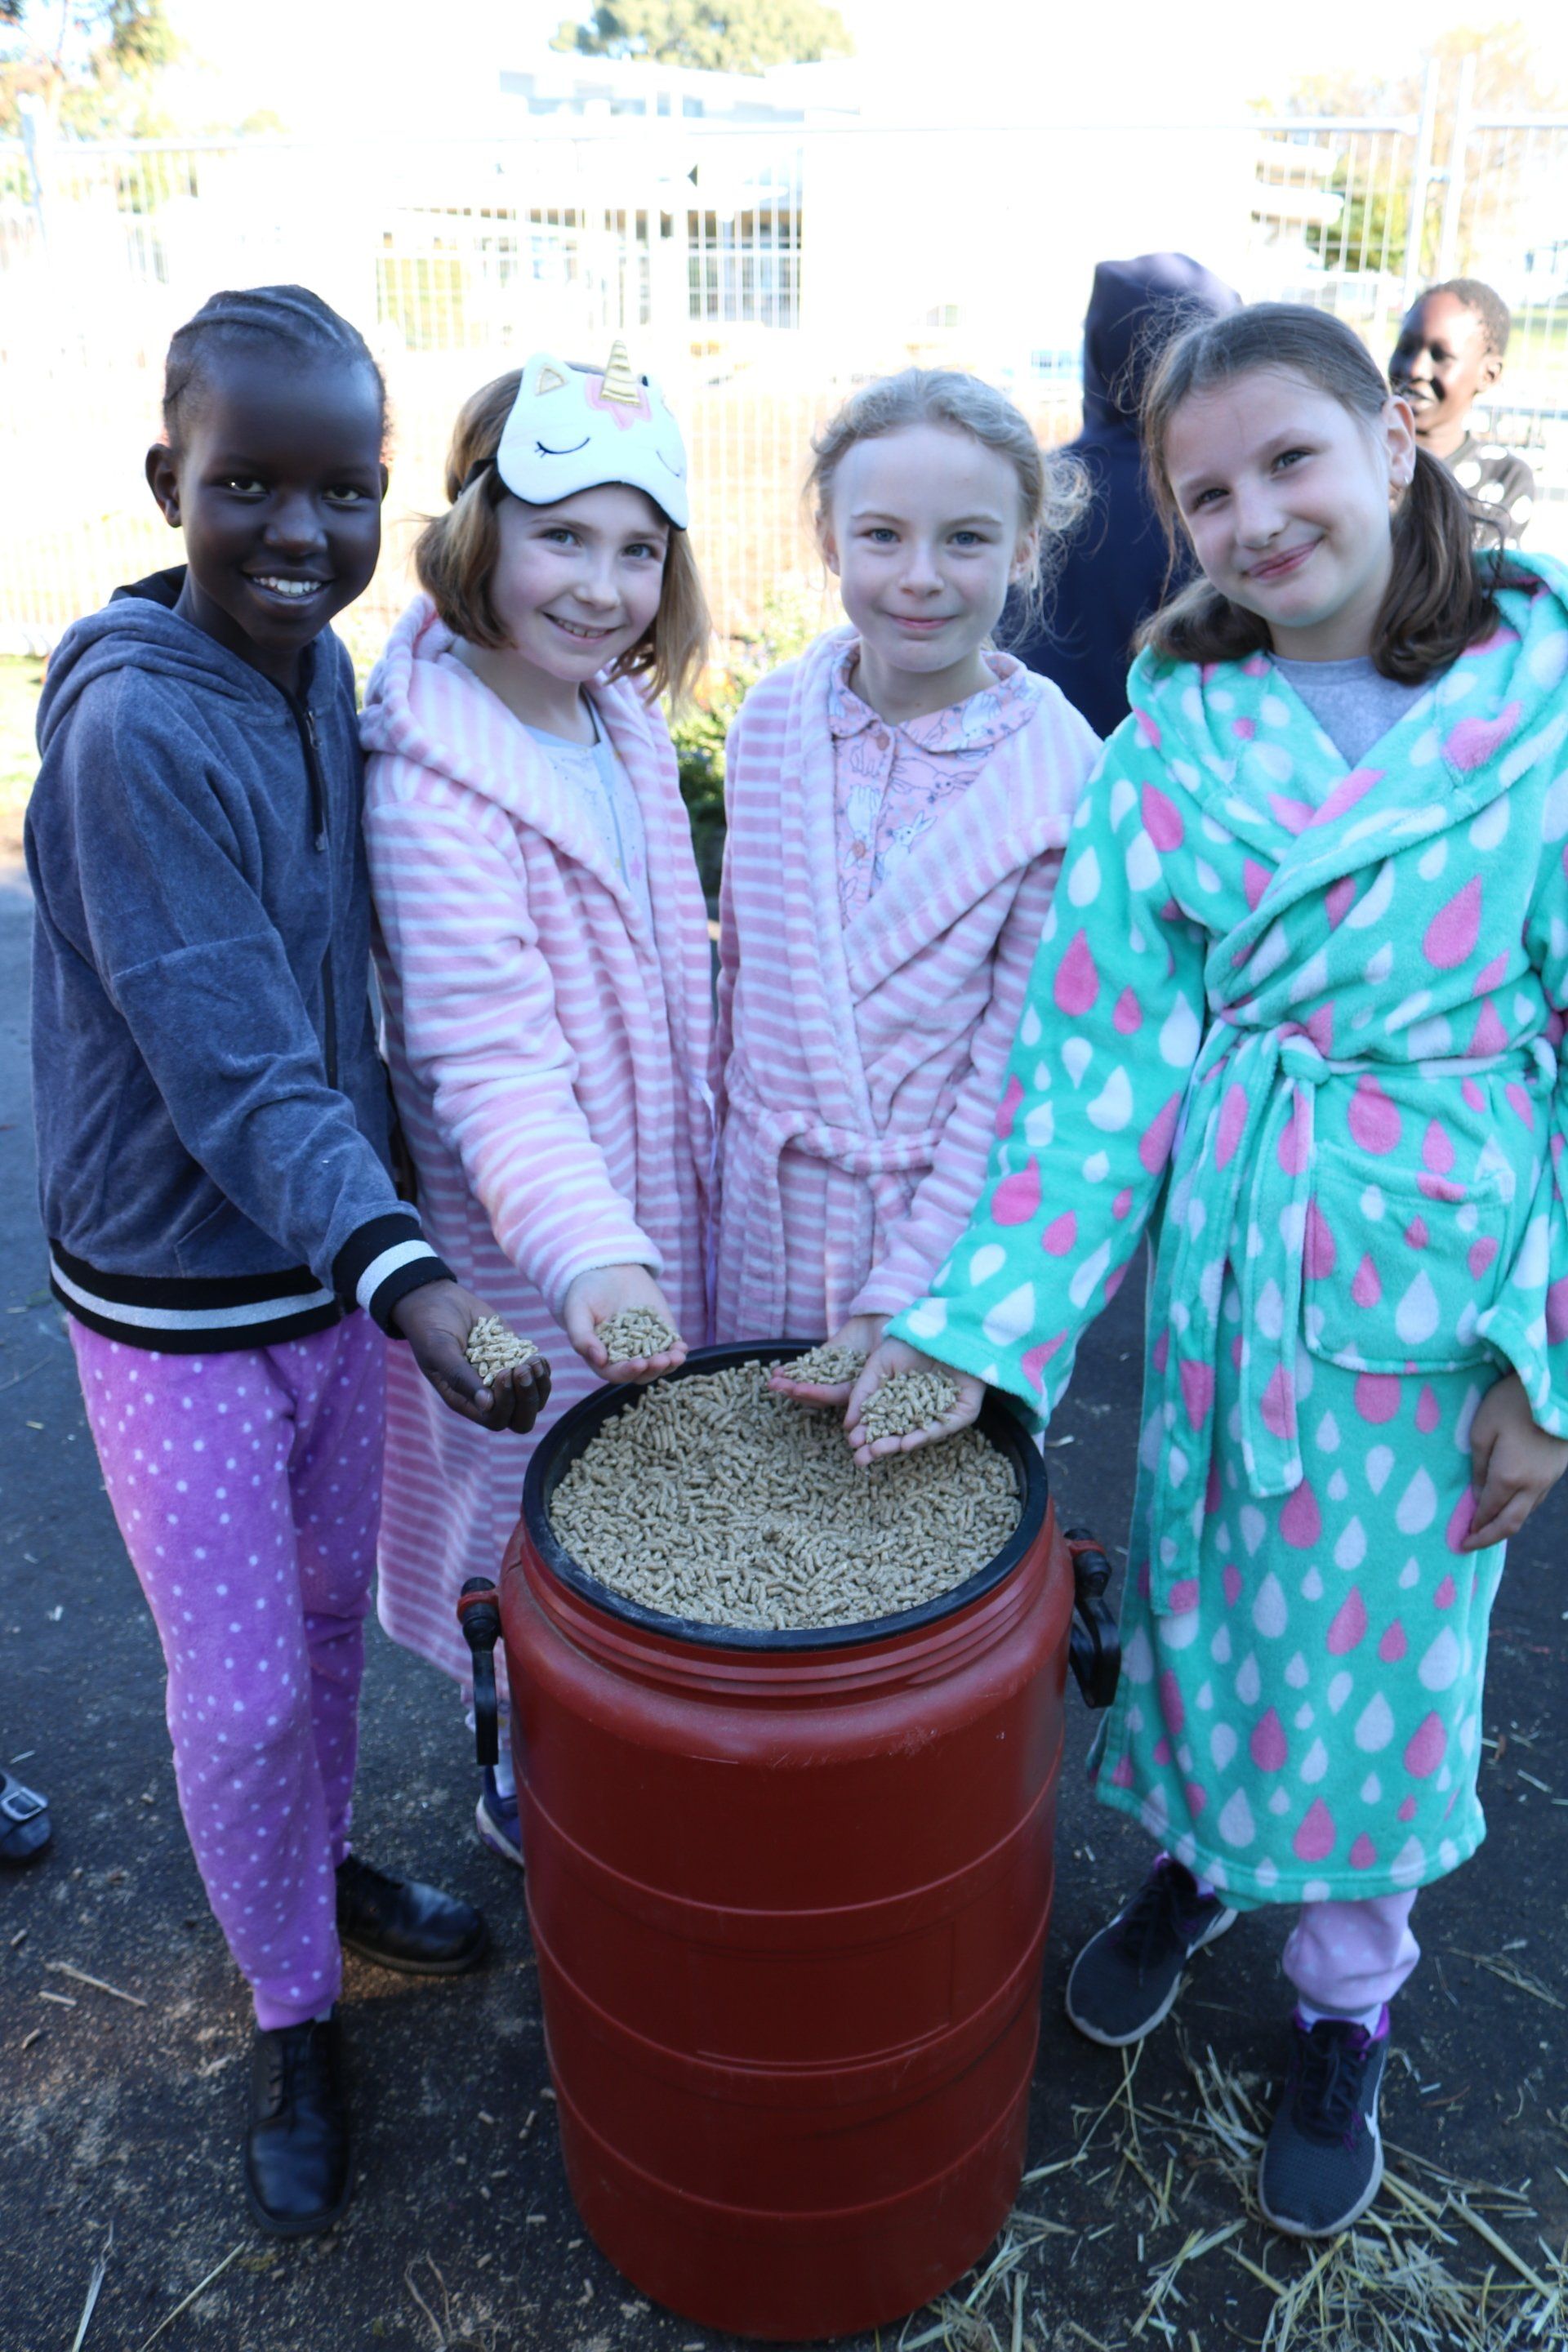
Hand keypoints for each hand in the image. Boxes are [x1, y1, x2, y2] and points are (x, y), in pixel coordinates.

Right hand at [391, 1280, 552, 1433]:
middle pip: (520, 1418)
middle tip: (522, 1370)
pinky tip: (536, 1357)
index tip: (502, 1373)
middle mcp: (487, 1395)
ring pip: (534, 1399)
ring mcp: (504, 1378)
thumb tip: (487, 1405)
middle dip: (528, 1399)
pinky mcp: (516, 1359)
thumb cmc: (430, 1328)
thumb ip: (460, 1378)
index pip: (496, 1419)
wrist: (438, 1301)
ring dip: (539, 1384)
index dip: (506, 1404)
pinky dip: (542, 1370)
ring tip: (533, 1362)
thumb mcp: (440, 1351)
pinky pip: (538, 1377)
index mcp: (466, 1400)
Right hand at [562, 1264, 686, 1384]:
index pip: (615, 1373)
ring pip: (658, 1364)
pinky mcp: (661, 1332)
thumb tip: (599, 1360)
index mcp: (602, 1357)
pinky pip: (670, 1346)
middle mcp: (625, 1356)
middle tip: (661, 1361)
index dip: (627, 1372)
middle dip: (652, 1370)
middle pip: (641, 1373)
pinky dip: (677, 1350)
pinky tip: (681, 1347)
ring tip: (676, 1357)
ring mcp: (645, 1345)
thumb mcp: (576, 1310)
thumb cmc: (586, 1292)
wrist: (607, 1269)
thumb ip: (581, 1336)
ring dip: (668, 1364)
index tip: (638, 1365)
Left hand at [768, 1314, 886, 1405]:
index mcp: (861, 1388)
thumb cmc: (891, 1336)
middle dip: (797, 1391)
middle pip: (818, 1394)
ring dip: (790, 1384)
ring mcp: (833, 1373)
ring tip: (772, 1382)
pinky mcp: (825, 1361)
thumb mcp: (883, 1351)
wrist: (883, 1314)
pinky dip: (792, 1370)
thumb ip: (872, 1376)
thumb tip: (860, 1402)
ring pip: (809, 1383)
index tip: (798, 1389)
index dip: (817, 1393)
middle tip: (777, 1387)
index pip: (835, 1395)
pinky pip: (807, 1368)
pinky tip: (777, 1371)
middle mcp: (845, 1384)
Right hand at [844, 1336, 985, 1468]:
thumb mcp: (878, 1365)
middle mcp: (923, 1409)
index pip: (883, 1423)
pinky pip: (944, 1427)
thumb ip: (863, 1393)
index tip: (852, 1443)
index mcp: (903, 1401)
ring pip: (919, 1434)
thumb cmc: (910, 1341)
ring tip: (879, 1450)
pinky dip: (925, 1435)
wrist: (942, 1324)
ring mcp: (944, 1411)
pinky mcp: (963, 1411)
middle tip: (861, 1458)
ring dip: (898, 1444)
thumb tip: (848, 1424)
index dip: (867, 1434)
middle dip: (880, 1447)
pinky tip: (906, 1443)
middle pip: (899, 1433)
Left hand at [1463, 1370, 1567, 1549]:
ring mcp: (1548, 1480)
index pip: (1488, 1512)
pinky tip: (1509, 1506)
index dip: (1475, 1529)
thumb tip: (1477, 1493)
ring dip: (1506, 1524)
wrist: (1558, 1390)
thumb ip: (1478, 1466)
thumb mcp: (1483, 1429)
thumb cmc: (1513, 1403)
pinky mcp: (1557, 1471)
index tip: (1460, 1540)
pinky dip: (1520, 1510)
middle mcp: (1531, 1486)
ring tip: (1487, 1528)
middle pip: (1511, 1523)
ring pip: (1526, 1513)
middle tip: (1471, 1545)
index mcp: (1509, 1477)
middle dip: (1489, 1538)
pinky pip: (1536, 1500)